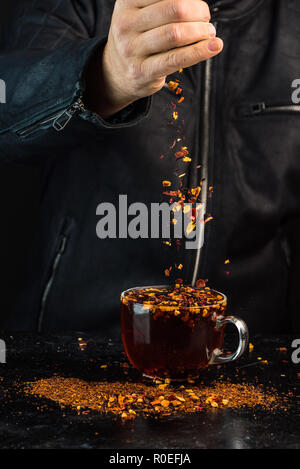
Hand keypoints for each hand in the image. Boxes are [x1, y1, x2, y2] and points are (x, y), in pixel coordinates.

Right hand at [88, 0, 222, 117]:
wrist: (117, 73)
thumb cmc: (139, 38)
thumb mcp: (141, 11)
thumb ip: (164, 3)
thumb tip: (197, 2)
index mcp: (127, 2)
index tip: (198, 6)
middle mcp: (126, 24)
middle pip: (175, 8)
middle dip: (198, 11)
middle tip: (206, 19)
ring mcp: (132, 49)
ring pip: (176, 34)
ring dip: (200, 31)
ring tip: (209, 32)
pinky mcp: (142, 71)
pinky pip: (176, 59)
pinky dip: (199, 51)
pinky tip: (214, 47)